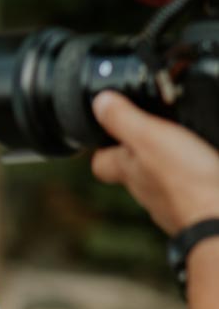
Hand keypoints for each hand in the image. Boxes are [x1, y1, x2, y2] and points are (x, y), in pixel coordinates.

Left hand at [91, 93, 218, 235]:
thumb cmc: (187, 184)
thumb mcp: (148, 138)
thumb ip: (122, 119)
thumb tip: (99, 102)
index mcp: (130, 170)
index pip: (102, 163)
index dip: (102, 146)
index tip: (109, 126)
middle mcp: (149, 190)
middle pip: (135, 171)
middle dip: (142, 150)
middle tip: (153, 125)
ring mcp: (175, 202)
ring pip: (165, 180)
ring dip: (172, 161)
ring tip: (185, 139)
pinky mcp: (202, 206)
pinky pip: (194, 187)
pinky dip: (198, 174)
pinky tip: (208, 162)